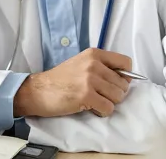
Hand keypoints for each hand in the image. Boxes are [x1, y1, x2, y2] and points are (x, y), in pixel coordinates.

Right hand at [13, 48, 131, 117]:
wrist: (39, 90)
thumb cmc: (61, 79)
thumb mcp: (82, 63)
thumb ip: (102, 66)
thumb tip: (125, 77)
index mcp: (95, 54)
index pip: (126, 62)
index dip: (125, 76)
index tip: (116, 83)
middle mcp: (94, 64)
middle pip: (123, 84)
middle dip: (115, 94)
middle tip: (101, 96)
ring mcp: (90, 79)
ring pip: (118, 96)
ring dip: (109, 103)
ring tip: (96, 101)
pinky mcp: (86, 96)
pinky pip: (108, 108)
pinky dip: (102, 112)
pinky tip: (92, 108)